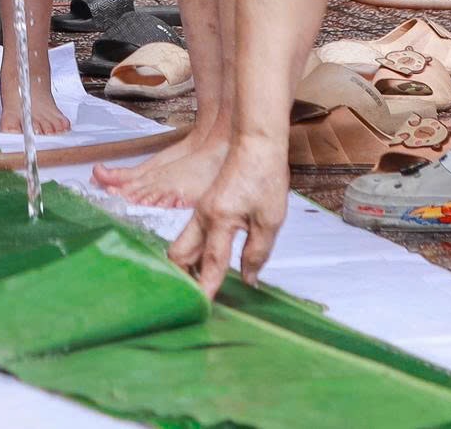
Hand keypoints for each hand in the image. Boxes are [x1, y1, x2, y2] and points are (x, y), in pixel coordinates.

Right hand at [166, 136, 285, 294]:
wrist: (256, 142)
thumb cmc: (264, 176)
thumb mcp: (270, 219)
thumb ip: (257, 252)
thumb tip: (248, 278)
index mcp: (220, 221)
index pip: (211, 263)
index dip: (207, 287)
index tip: (201, 308)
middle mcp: (203, 217)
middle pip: (180, 254)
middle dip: (183, 277)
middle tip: (196, 297)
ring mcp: (202, 211)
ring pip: (185, 244)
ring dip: (190, 264)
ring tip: (203, 284)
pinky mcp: (207, 206)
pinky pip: (195, 234)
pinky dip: (198, 251)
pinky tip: (212, 259)